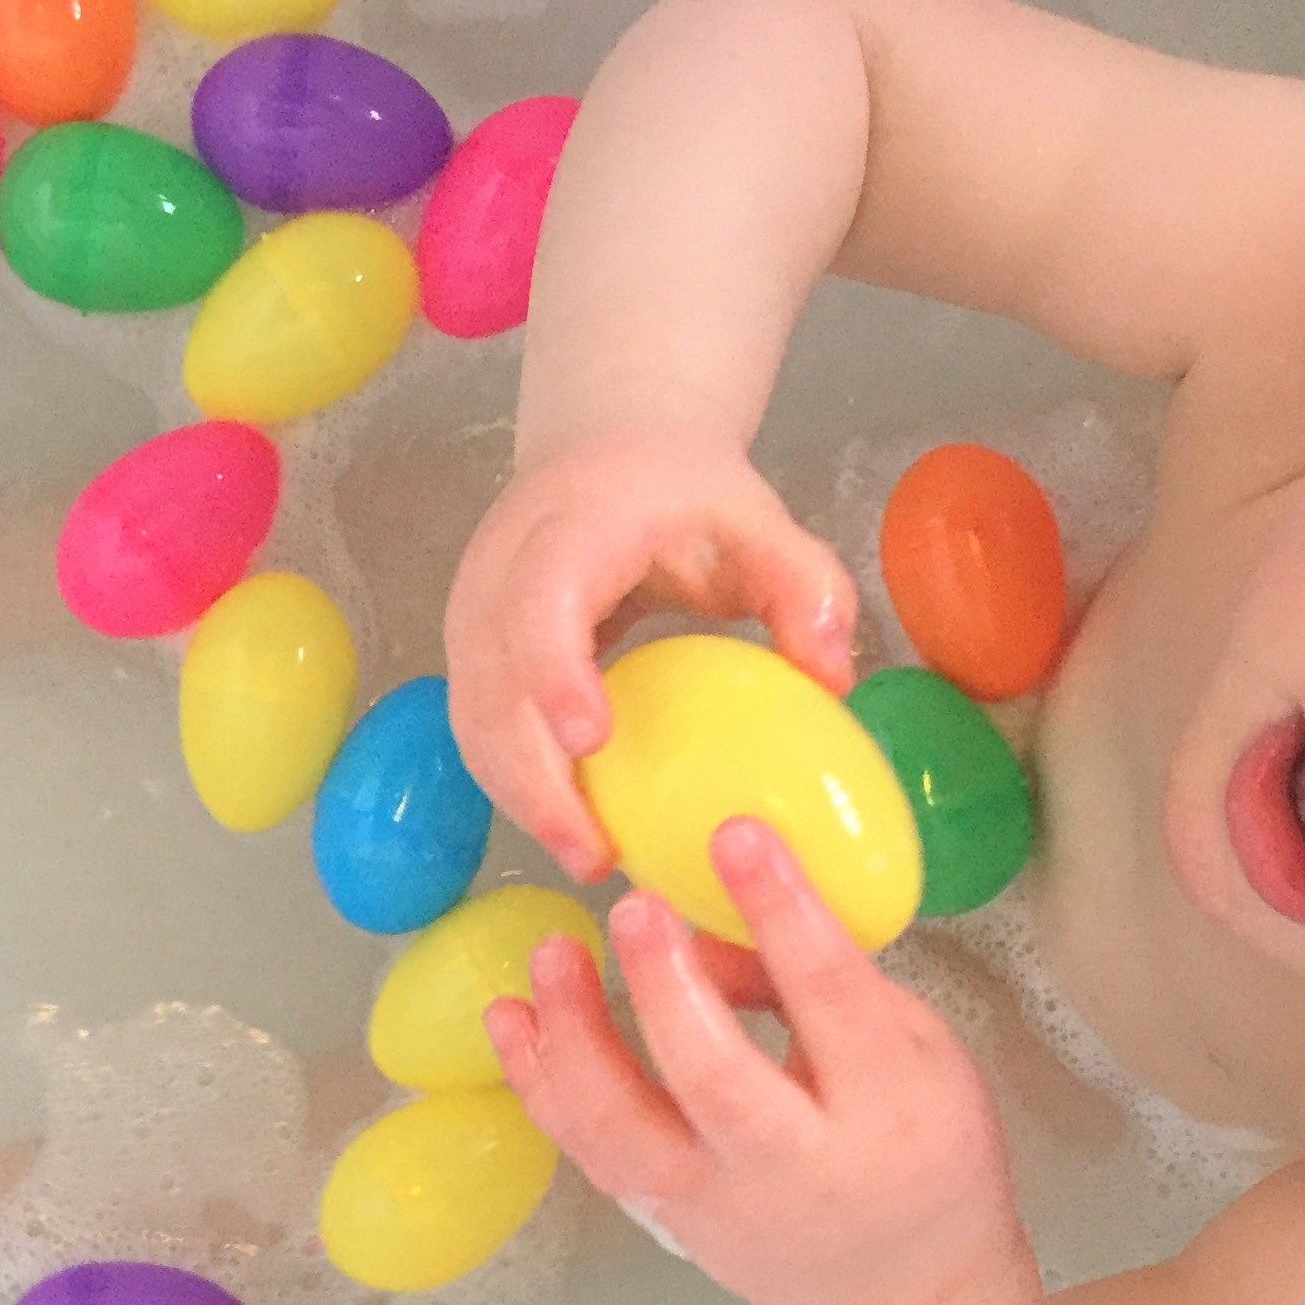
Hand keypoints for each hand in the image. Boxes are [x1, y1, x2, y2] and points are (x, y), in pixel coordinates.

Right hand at [444, 432, 856, 880]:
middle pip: (492, 681)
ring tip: (587, 856)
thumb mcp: (757, 518)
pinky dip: (515, 782)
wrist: (606, 447)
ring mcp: (475, 614)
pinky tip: (570, 825)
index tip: (590, 739)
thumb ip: (804, 585)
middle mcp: (501, 570)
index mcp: (571, 526)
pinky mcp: (473, 652)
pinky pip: (478, 727)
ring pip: (473, 717)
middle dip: (533, 775)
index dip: (553, 670)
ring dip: (520, 794)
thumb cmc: (682, 491)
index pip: (540, 600)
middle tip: (594, 852)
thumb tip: (831, 680)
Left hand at [487, 818, 1024, 1304]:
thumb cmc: (917, 1136)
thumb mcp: (913, 1048)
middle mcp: (797, 1164)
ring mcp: (718, 1201)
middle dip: (667, 989)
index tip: (736, 834)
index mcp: (888, 1103)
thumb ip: (819, 984)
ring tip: (551, 952)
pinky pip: (589, 1151)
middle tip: (633, 906)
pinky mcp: (663, 1217)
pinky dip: (540, 1083)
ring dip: (575, 1038)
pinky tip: (512, 1016)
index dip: (784, 914)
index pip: (831, 1000)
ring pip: (628, 1132)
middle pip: (718, 1082)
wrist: (895, 1284)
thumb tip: (712, 921)